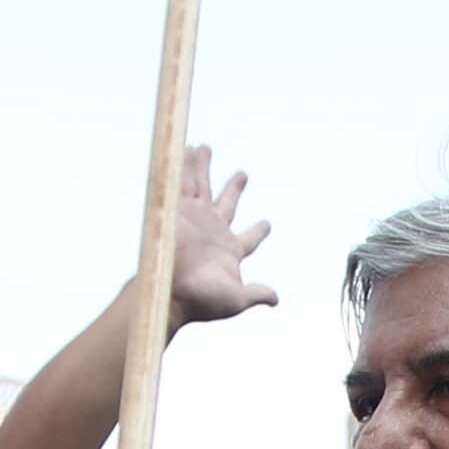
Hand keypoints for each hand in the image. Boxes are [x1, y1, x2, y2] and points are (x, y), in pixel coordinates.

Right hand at [169, 146, 277, 327]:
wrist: (172, 292)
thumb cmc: (204, 300)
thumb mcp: (237, 299)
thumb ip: (256, 294)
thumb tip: (276, 299)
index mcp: (230, 251)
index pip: (249, 238)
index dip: (259, 232)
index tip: (267, 224)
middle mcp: (212, 231)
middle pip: (226, 203)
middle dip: (233, 189)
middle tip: (243, 174)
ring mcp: (194, 219)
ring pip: (201, 185)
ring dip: (202, 167)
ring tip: (204, 147)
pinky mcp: (177, 210)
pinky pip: (181, 180)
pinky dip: (183, 164)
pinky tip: (185, 147)